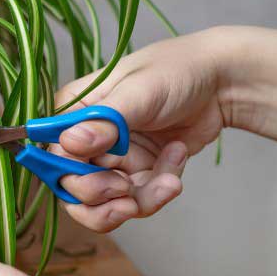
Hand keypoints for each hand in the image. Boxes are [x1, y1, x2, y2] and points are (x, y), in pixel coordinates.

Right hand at [53, 29, 226, 231]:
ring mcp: (112, 160)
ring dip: (138, 201)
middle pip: (73, 188)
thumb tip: (69, 143)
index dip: (72, 176)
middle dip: (101, 198)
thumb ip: (105, 122)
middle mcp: (86, 139)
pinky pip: (138, 200)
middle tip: (127, 193)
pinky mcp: (137, 174)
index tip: (107, 177)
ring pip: (105, 204)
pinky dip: (160, 189)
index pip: (55, 156)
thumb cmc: (174, 71)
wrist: (221, 82)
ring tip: (168, 186)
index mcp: (74, 112)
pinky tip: (178, 159)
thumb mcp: (138, 93)